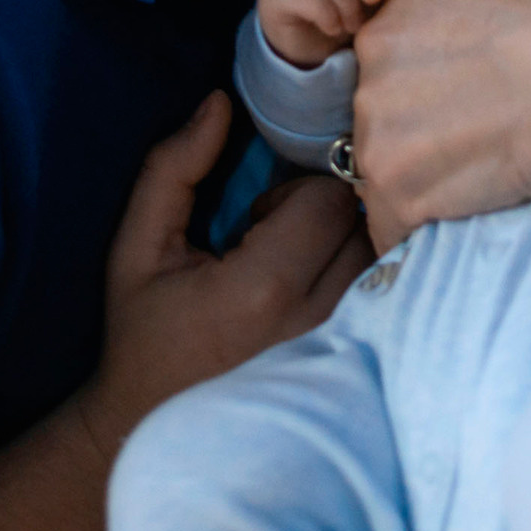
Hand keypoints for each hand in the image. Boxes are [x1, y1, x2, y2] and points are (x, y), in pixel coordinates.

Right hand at [74, 94, 371, 451]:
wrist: (156, 427)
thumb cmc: (145, 334)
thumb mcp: (138, 248)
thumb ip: (173, 170)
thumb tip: (219, 102)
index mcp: (263, 291)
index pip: (327, 199)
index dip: (295, 195)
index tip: (258, 221)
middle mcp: (319, 322)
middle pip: (366, 224)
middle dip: (329, 216)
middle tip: (280, 244)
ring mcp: (347, 350)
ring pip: (387, 258)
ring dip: (351, 249)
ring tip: (301, 272)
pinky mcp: (360, 366)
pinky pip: (392, 295)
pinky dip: (366, 281)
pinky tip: (323, 296)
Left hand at [348, 0, 530, 249]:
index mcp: (400, 0)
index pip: (400, 37)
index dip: (442, 59)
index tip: (482, 78)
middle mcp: (373, 61)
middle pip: (388, 97)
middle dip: (428, 114)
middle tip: (493, 123)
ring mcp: (379, 129)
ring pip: (389, 157)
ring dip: (427, 169)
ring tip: (489, 169)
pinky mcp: (398, 190)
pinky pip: (393, 219)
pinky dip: (424, 220)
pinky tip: (468, 210)